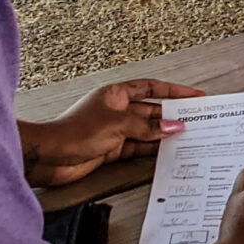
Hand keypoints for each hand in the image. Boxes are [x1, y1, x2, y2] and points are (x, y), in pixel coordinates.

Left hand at [20, 79, 203, 186]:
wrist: (49, 156)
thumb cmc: (74, 131)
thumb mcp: (117, 125)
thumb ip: (147, 127)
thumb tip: (171, 126)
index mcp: (116, 94)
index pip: (151, 87)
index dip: (173, 91)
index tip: (192, 95)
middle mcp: (116, 109)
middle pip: (150, 110)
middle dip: (171, 115)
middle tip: (194, 119)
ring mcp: (113, 129)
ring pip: (145, 130)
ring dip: (162, 134)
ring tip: (184, 136)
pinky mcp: (110, 148)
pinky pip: (136, 147)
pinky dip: (150, 149)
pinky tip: (164, 151)